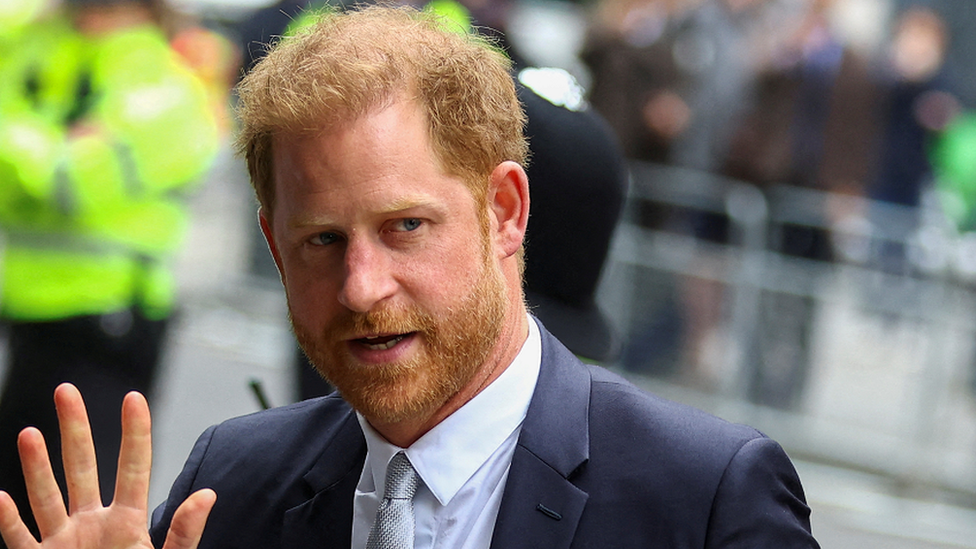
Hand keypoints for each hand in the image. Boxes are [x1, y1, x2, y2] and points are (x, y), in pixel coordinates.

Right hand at [0, 384, 215, 548]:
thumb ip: (184, 534)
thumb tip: (207, 495)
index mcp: (128, 523)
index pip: (133, 467)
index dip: (134, 433)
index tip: (134, 397)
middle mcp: (93, 525)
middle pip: (82, 467)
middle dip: (75, 429)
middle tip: (66, 390)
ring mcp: (64, 544)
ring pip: (46, 497)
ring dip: (35, 467)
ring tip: (28, 432)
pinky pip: (19, 540)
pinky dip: (7, 522)